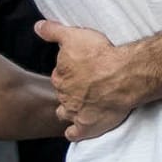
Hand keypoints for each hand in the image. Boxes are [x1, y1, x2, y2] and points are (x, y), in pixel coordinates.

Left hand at [35, 19, 139, 142]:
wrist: (124, 75)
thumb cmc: (101, 54)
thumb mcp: (75, 35)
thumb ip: (54, 31)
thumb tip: (37, 27)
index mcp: (61, 76)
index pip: (59, 75)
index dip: (68, 72)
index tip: (78, 69)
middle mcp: (65, 96)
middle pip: (63, 94)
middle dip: (70, 90)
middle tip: (84, 84)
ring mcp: (76, 113)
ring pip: (65, 113)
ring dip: (69, 110)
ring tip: (79, 105)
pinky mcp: (88, 126)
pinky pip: (75, 133)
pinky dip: (74, 132)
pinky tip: (75, 129)